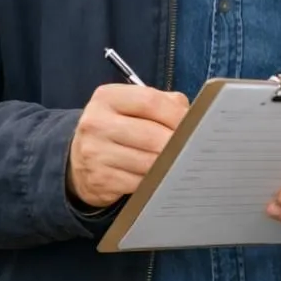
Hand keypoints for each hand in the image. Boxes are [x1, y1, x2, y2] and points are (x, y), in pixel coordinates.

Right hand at [68, 84, 189, 208]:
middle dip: (177, 144)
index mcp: (107, 97)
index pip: (150, 101)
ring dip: (169, 164)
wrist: (83, 158)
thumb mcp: (135, 107)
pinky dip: (155, 181)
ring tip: (178, 161)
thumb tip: (198, 117)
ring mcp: (94, 153)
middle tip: (192, 148)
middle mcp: (95, 123)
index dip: (177, 115)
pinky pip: (140, 183)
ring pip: (148, 162)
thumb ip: (165, 104)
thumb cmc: (121, 128)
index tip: (194, 125)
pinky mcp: (99, 179)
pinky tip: (159, 176)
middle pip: (152, 135)